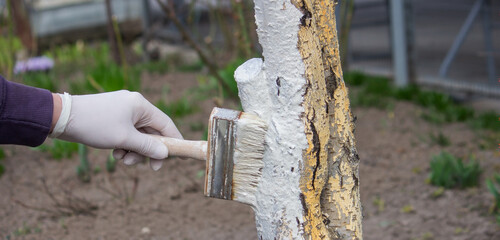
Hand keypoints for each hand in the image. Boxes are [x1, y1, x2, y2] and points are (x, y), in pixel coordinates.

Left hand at [55, 90, 181, 169]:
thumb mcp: (124, 139)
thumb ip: (147, 147)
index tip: (180, 157)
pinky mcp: (112, 117)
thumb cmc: (95, 125)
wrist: (62, 117)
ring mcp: (122, 110)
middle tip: (151, 168)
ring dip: (135, 151)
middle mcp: (134, 105)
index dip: (175, 141)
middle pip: (152, 132)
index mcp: (140, 105)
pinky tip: (114, 152)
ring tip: (122, 159)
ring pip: (138, 135)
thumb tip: (165, 153)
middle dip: (149, 151)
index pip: (166, 124)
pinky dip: (125, 145)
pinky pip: (127, 133)